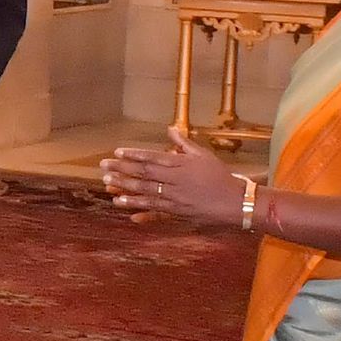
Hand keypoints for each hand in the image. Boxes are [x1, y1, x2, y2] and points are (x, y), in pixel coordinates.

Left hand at [100, 125, 243, 225]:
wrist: (237, 202)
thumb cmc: (220, 176)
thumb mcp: (203, 156)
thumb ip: (183, 144)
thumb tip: (170, 129)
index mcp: (182, 164)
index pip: (154, 157)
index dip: (134, 154)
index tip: (117, 151)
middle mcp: (177, 180)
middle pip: (145, 173)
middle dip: (123, 169)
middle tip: (104, 165)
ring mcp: (176, 197)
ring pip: (146, 191)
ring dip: (125, 187)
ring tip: (107, 183)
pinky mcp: (177, 211)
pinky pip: (154, 209)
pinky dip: (138, 207)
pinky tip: (123, 205)